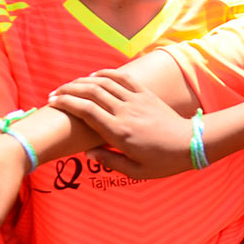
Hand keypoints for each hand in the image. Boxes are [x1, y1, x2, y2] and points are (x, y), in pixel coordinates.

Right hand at [47, 70, 193, 178]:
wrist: (191, 144)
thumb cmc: (163, 162)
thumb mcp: (135, 171)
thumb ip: (109, 161)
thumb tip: (87, 152)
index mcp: (119, 132)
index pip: (86, 111)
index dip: (66, 103)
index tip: (53, 103)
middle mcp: (125, 112)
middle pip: (91, 92)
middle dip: (69, 90)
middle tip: (54, 93)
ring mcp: (136, 100)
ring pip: (104, 82)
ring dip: (83, 81)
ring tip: (70, 85)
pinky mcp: (146, 94)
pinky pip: (123, 77)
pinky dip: (106, 73)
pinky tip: (94, 76)